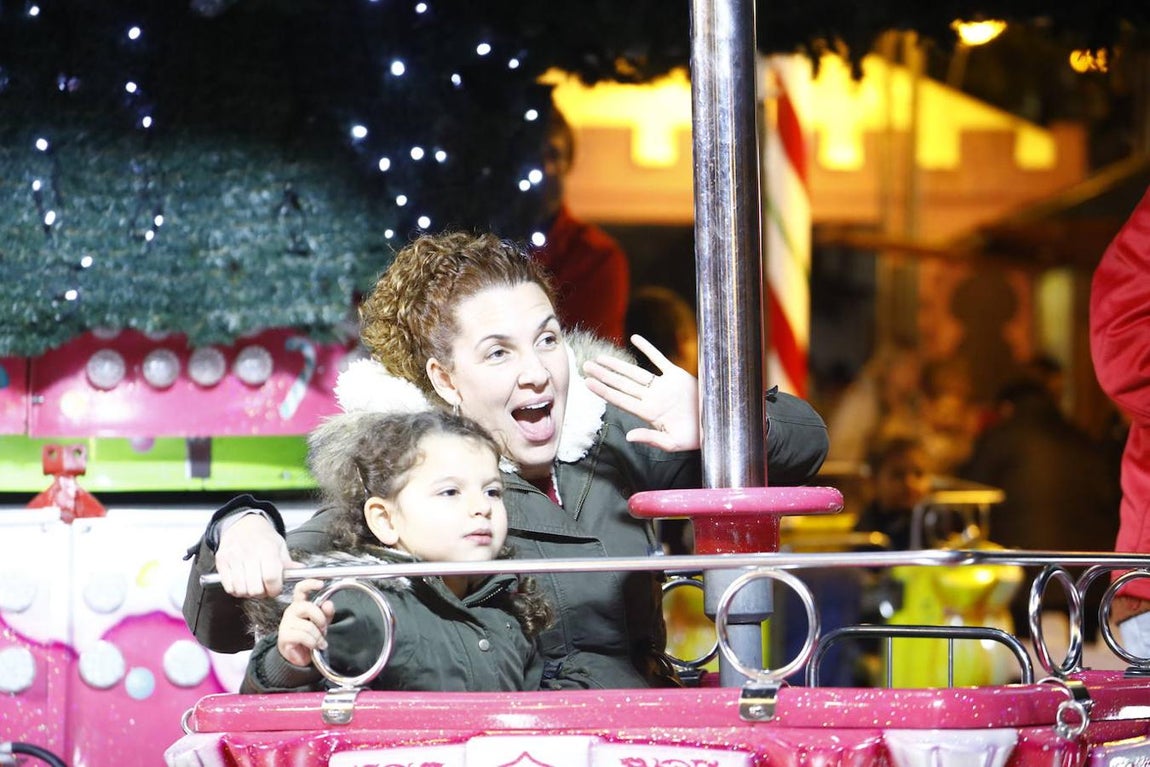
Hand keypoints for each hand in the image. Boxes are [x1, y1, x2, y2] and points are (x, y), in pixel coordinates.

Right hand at [216, 513, 300, 597]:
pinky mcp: (221, 561)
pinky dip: (236, 590)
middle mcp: (249, 553)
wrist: (242, 524)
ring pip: (241, 590)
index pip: (271, 577)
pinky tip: (242, 583)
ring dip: (249, 593)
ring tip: (253, 585)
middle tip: (265, 588)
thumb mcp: (280, 545)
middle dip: (262, 593)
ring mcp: (233, 557)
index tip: (276, 589)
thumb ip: (288, 563)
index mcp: (267, 549)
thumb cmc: (264, 537)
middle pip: (255, 588)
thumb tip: (302, 572)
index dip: (275, 589)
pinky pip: (229, 587)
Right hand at [277, 579, 333, 666]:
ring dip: (317, 635)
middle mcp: (291, 611)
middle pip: (306, 606)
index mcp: (300, 605)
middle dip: (320, 618)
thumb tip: (328, 604)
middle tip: (323, 628)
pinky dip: (312, 642)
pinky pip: (303, 636)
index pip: (300, 589)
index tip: (320, 584)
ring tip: (319, 641)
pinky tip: (314, 646)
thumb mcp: (322, 622)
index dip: (309, 584)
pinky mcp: (284, 636)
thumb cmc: (309, 637)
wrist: (300, 657)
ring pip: (307, 625)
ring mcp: (286, 623)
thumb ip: (326, 612)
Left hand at [582, 334, 699, 451]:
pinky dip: (647, 348)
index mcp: (649, 413)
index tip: (588, 383)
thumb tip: (629, 437)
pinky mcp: (677, 376)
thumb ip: (651, 438)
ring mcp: (663, 386)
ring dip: (618, 365)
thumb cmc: (694, 438)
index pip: (620, 399)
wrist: (715, 427)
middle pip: (622, 384)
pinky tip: (634, 338)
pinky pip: (659, 359)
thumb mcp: (672, 443)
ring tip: (600, 358)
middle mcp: (652, 398)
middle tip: (585, 366)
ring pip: (635, 372)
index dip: (604, 390)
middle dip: (604, 375)